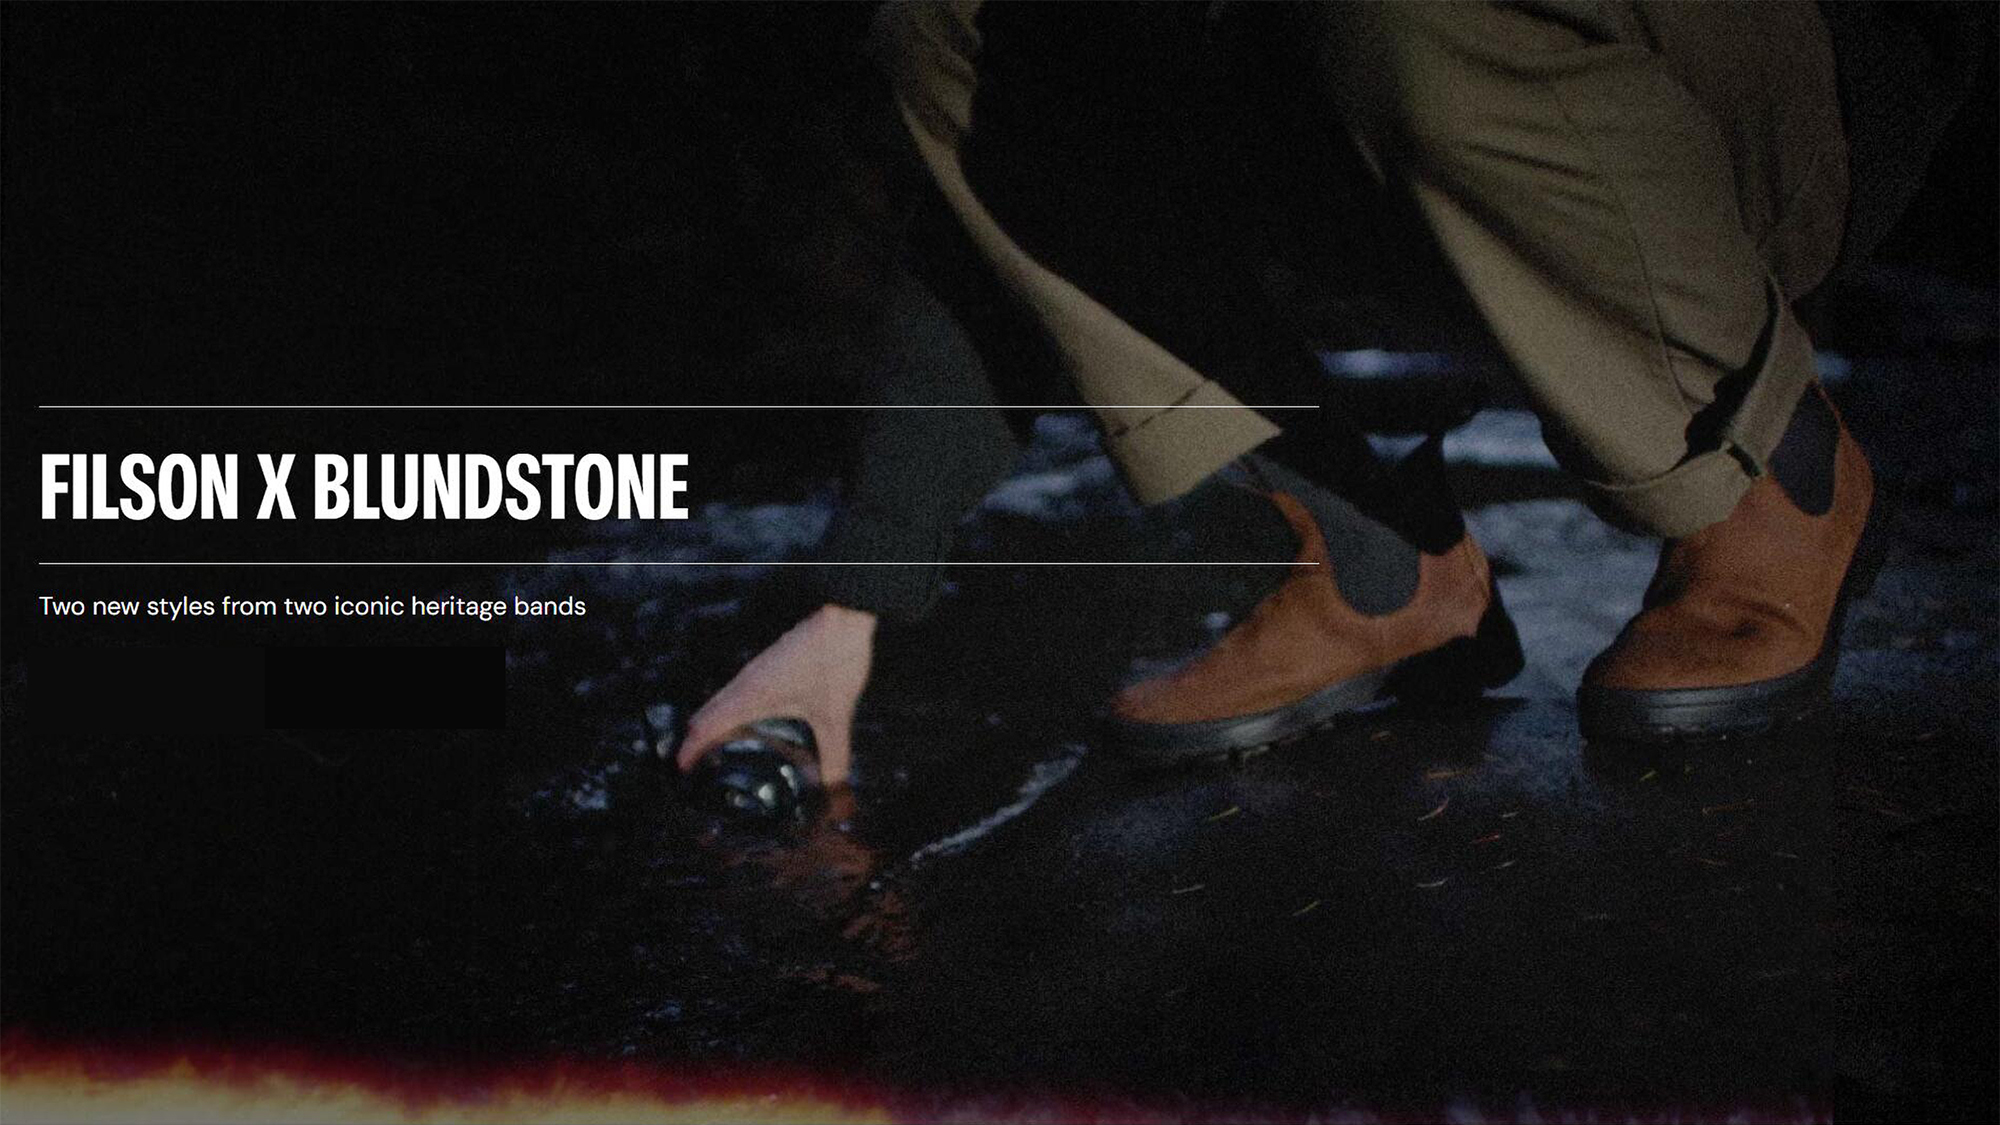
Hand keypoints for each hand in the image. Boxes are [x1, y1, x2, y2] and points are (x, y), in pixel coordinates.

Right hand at [676, 603, 876, 783]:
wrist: (843, 617)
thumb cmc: (834, 660)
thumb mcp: (835, 717)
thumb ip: (835, 757)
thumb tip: (834, 790)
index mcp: (752, 696)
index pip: (707, 726)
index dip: (691, 748)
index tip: (681, 767)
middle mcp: (746, 683)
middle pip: (707, 714)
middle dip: (697, 739)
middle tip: (693, 766)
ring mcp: (755, 672)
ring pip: (721, 702)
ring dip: (712, 724)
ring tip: (713, 750)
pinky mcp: (767, 666)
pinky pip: (736, 693)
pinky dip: (729, 712)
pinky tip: (745, 724)